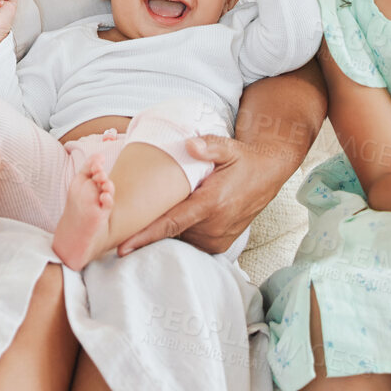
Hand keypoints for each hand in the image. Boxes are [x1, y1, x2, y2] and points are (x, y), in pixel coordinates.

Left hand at [117, 133, 288, 255]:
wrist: (268, 175)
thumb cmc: (243, 161)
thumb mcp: (229, 148)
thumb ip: (209, 146)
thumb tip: (189, 145)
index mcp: (211, 204)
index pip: (171, 224)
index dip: (145, 235)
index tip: (122, 246)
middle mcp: (214, 226)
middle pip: (170, 232)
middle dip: (149, 228)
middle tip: (126, 221)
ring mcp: (217, 239)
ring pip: (179, 238)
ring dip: (167, 230)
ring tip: (156, 213)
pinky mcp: (220, 245)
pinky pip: (191, 242)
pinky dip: (181, 232)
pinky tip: (178, 216)